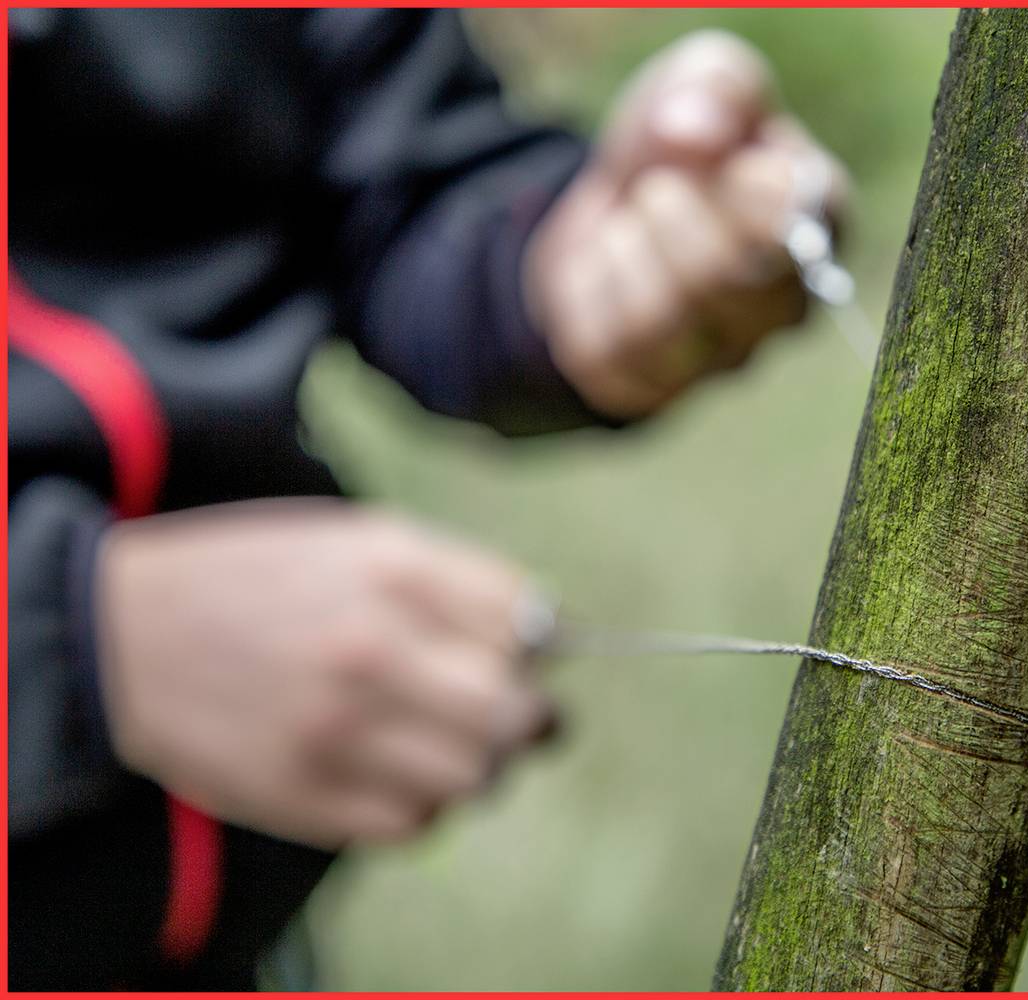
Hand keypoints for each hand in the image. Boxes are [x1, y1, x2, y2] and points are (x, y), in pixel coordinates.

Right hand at [95, 499, 554, 848]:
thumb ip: (458, 580)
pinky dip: (422, 806)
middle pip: (518, 714)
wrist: (122, 634)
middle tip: (512, 716)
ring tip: (444, 744)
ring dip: (476, 767)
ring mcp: (336, 730)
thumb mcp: (357, 541)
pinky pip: (413, 825)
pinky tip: (395, 773)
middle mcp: (372, 649)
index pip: (531, 629)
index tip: (521, 657)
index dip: (538, 649)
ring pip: (475, 779)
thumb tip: (551, 633)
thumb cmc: (258, 580)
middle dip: (528, 718)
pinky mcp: (302, 796)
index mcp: (394, 571)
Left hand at [523, 30, 849, 419]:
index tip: (729, 161)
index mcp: (819, 223)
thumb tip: (693, 134)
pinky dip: (599, 281)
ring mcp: (728, 355)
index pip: (807, 220)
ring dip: (634, 243)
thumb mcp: (703, 82)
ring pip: (671, 313)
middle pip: (732, 275)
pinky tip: (615, 264)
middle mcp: (787, 305)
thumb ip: (719, 85)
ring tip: (637, 220)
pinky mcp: (659, 383)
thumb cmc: (680, 144)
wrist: (609, 209)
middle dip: (675, 210)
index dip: (748, 184)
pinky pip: (619, 340)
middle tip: (661, 187)